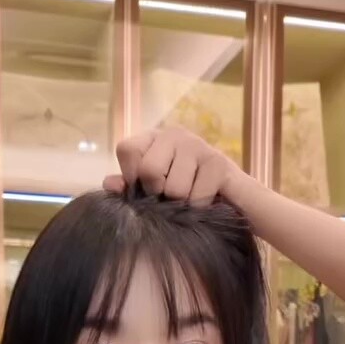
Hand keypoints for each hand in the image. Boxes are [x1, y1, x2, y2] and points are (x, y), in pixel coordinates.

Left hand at [103, 127, 241, 204]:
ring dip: (182, 205)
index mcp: (154, 139)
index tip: (146, 190)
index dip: (132, 176)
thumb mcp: (156, 193)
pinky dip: (200, 208)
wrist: (235, 205)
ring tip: (193, 198)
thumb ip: (130, 187)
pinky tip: (208, 201)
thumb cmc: (188, 198)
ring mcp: (198, 145)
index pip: (127, 149)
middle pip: (149, 170)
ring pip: (174, 188)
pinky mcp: (218, 162)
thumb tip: (109, 184)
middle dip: (159, 194)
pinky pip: (196, 197)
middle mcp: (175, 135)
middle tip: (173, 197)